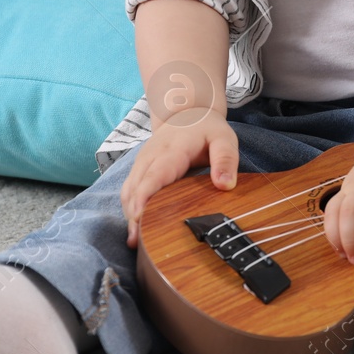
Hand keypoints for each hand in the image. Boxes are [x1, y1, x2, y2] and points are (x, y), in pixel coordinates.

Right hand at [120, 108, 237, 248]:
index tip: (138, 217)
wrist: (186, 111)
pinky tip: (136, 228)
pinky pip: (129, 191)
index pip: (153, 175)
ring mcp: (142, 163)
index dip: (144, 197)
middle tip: (137, 242)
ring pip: (128, 191)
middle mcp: (150, 157)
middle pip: (135, 187)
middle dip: (133, 214)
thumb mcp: (224, 138)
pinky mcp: (139, 170)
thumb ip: (225, 160)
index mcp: (171, 151)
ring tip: (135, 242)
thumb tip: (225, 185)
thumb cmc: (206, 128)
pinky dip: (130, 208)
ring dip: (129, 215)